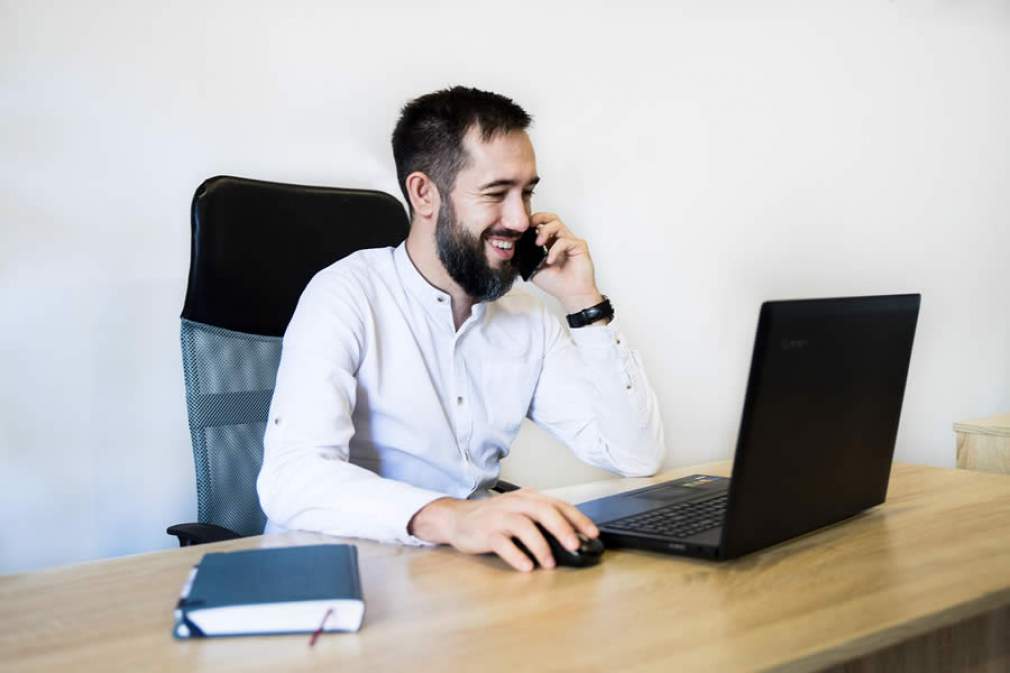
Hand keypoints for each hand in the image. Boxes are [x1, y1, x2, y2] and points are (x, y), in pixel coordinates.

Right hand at [408, 489, 599, 570]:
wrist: (457, 518)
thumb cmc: (494, 518)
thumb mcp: (520, 512)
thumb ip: (542, 521)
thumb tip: (573, 539)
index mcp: (528, 498)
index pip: (558, 504)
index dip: (577, 518)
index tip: (592, 533)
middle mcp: (515, 504)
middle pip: (543, 511)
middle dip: (562, 528)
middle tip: (575, 546)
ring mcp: (499, 517)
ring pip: (524, 525)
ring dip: (540, 545)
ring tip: (549, 563)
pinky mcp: (485, 532)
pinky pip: (502, 542)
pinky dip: (516, 555)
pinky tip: (526, 567)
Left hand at [528, 212, 603, 313]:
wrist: (571, 294)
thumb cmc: (555, 283)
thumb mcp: (533, 267)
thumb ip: (527, 254)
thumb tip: (515, 243)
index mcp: (549, 242)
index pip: (541, 224)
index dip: (531, 223)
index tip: (521, 230)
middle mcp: (560, 239)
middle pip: (550, 217)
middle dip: (538, 218)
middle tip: (529, 226)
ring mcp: (570, 241)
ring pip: (557, 224)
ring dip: (545, 231)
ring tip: (538, 244)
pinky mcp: (579, 245)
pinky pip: (565, 240)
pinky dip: (555, 249)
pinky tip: (550, 260)